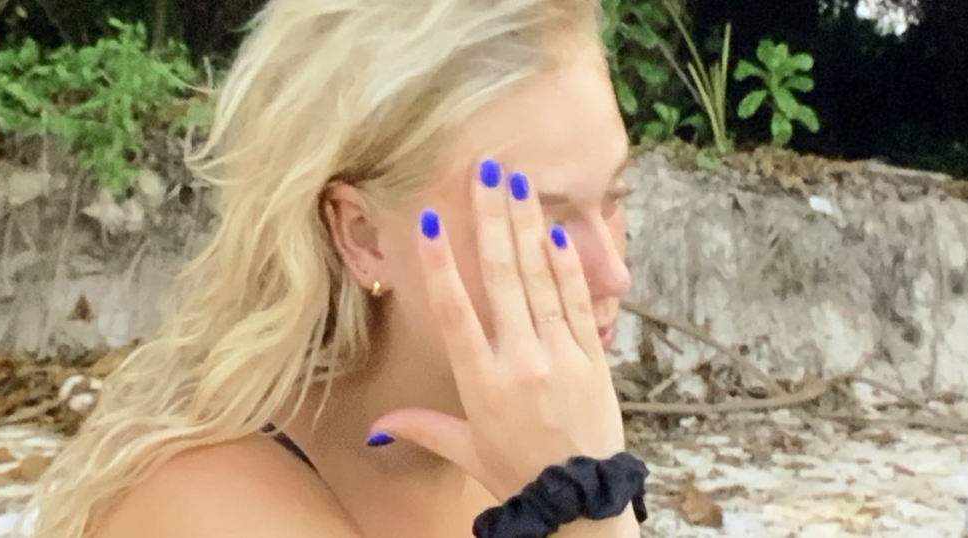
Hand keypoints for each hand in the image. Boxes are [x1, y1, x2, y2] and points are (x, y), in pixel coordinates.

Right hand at [370, 160, 625, 500]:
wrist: (582, 501)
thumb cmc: (519, 475)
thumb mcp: (467, 450)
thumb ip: (422, 428)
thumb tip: (374, 428)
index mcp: (482, 383)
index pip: (456, 313)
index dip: (443, 264)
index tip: (434, 220)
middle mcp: (521, 360)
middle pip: (502, 278)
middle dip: (492, 219)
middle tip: (487, 171)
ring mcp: (561, 355)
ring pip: (540, 279)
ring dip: (527, 227)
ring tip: (519, 183)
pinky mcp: (592, 357)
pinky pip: (575, 302)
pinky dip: (565, 266)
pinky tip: (553, 232)